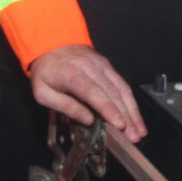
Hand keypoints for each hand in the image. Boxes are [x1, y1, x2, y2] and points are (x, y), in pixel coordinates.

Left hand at [28, 45, 145, 142]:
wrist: (51, 43)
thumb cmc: (47, 71)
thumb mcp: (42, 92)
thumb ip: (64, 106)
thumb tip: (87, 120)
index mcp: (71, 74)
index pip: (93, 93)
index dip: (108, 109)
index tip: (119, 124)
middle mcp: (90, 68)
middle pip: (112, 93)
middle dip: (126, 117)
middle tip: (133, 137)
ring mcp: (102, 66)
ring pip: (122, 90)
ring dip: (133, 112)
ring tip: (139, 131)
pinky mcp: (108, 67)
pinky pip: (123, 85)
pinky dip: (132, 102)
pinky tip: (136, 117)